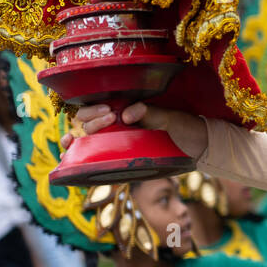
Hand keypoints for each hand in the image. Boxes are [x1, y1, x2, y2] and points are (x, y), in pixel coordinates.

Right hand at [64, 102, 208, 158]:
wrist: (198, 147)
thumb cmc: (184, 128)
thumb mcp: (169, 118)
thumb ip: (150, 113)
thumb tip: (127, 115)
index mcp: (125, 110)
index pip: (97, 107)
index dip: (94, 109)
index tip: (109, 110)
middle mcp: (116, 126)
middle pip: (87, 122)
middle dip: (91, 120)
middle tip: (110, 119)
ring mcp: (116, 142)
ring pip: (87, 139)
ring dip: (77, 139)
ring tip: (73, 141)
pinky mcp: (119, 159)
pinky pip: (94, 158)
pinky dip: (78, 158)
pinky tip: (68, 158)